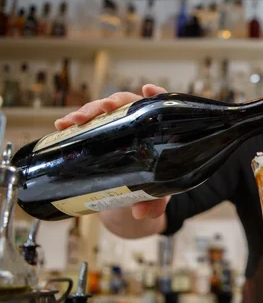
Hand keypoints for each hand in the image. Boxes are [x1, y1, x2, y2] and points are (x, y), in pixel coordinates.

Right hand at [54, 84, 171, 218]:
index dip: (157, 95)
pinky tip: (62, 125)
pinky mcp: (99, 135)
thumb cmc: (154, 188)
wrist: (134, 198)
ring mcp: (117, 128)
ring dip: (87, 111)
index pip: (161, 107)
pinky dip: (74, 123)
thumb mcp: (158, 195)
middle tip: (101, 109)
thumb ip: (154, 203)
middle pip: (127, 104)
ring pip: (103, 111)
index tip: (147, 90)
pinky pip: (87, 125)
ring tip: (73, 121)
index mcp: (159, 132)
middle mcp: (139, 124)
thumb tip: (141, 211)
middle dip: (111, 103)